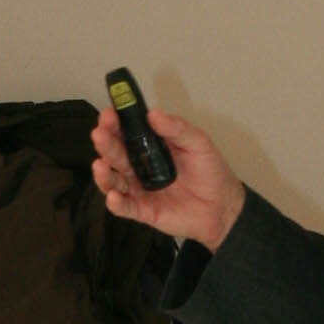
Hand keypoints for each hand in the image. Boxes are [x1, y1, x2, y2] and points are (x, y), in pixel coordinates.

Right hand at [90, 105, 244, 253]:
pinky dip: (117, 203)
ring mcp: (139, 189)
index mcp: (150, 146)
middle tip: (99, 134)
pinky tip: (114, 196)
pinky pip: (126, 207)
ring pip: (114, 180)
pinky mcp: (143, 210)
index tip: (109, 114)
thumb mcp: (198, 143)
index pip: (127, 131)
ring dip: (104, 173)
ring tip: (100, 165)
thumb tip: (154, 113)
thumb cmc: (211, 171)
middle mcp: (139, 165)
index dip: (115, 122)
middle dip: (105, 143)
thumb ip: (177, 129)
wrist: (224, 206)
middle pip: (115, 154)